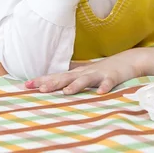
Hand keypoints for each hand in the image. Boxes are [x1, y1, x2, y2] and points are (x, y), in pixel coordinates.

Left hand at [25, 47, 153, 94]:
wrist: (128, 60)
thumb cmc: (104, 68)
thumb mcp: (85, 72)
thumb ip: (70, 75)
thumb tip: (53, 78)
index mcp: (77, 73)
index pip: (56, 76)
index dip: (42, 80)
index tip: (26, 85)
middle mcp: (85, 72)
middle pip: (66, 77)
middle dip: (52, 83)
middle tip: (39, 88)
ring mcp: (98, 74)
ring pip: (85, 79)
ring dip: (76, 85)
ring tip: (65, 92)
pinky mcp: (112, 77)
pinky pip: (108, 82)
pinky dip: (104, 87)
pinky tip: (100, 93)